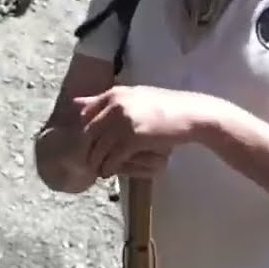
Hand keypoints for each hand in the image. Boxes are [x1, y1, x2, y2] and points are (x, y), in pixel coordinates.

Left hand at [74, 85, 212, 179]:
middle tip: (86, 162)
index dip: (81, 131)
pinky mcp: (134, 138)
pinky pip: (113, 157)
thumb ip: (110, 102)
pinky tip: (109, 173)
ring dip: (96, 162)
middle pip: (88, 132)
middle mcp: (115, 105)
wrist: (191, 113)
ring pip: (98, 147)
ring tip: (98, 170)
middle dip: (85, 150)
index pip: (85, 113)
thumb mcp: (134, 97)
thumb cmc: (165, 106)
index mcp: (114, 94)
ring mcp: (123, 121)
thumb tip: (78, 103)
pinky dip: (108, 168)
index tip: (84, 144)